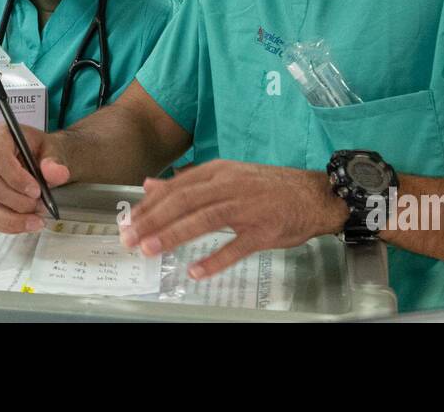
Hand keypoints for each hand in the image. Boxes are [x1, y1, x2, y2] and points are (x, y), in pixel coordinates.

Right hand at [0, 122, 70, 232]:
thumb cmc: (43, 152)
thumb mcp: (55, 150)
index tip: (36, 191)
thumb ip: (55, 161)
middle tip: (41, 206)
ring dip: (11, 218)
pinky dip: (6, 225)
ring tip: (36, 220)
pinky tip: (24, 225)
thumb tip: (57, 173)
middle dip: (17, 201)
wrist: (42, 160)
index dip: (15, 177)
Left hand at [119, 160, 345, 278]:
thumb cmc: (267, 188)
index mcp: (218, 171)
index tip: (128, 221)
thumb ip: (188, 183)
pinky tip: (195, 271)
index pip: (176, 187)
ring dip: (174, 235)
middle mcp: (230, 185)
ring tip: (150, 250)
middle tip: (130, 239)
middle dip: (153, 220)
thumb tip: (150, 185)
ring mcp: (248, 207)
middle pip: (184, 201)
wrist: (315, 194)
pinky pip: (237, 246)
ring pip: (204, 219)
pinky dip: (215, 259)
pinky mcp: (264, 230)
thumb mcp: (226, 176)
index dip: (149, 205)